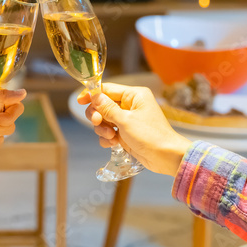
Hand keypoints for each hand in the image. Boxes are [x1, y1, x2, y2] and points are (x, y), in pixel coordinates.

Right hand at [77, 83, 191, 175]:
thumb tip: (94, 96)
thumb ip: (107, 108)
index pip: (107, 89)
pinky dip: (108, 138)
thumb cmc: (151, 136)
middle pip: (102, 105)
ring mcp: (128, 120)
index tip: (80, 101)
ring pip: (104, 120)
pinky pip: (109, 132)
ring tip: (112, 137)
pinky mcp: (126, 133)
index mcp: (134, 95)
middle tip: (98, 123)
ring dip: (103, 129)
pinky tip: (114, 144)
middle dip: (98, 116)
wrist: (166, 157)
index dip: (92, 95)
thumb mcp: (126, 120)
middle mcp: (130, 105)